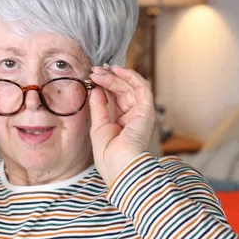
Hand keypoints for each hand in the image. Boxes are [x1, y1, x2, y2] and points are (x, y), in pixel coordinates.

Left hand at [88, 65, 155, 185]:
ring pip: (130, 87)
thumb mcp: (98, 126)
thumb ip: (98, 106)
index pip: (115, 98)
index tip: (91, 76)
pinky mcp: (147, 111)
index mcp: (123, 124)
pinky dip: (131, 76)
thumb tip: (95, 88)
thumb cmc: (109, 156)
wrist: (120, 168)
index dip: (104, 86)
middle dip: (108, 78)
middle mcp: (134, 117)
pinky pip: (142, 87)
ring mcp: (142, 113)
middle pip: (122, 91)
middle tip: (94, 71)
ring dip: (115, 76)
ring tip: (100, 71)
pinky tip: (117, 70)